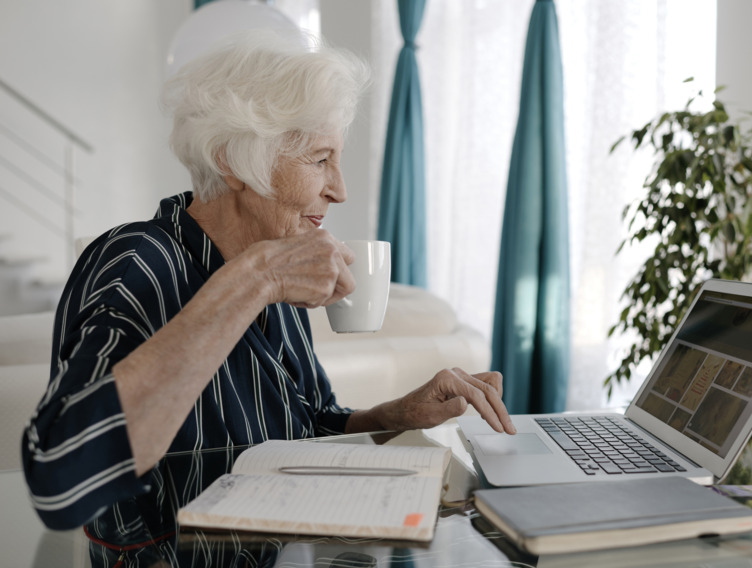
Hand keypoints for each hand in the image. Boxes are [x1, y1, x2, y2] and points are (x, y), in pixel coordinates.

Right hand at [240, 230, 355, 307]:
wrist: (259, 272)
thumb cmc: (269, 260)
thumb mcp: (298, 245)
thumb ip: (317, 253)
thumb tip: (325, 268)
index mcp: (325, 237)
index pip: (348, 256)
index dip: (339, 270)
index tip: (330, 276)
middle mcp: (332, 251)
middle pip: (349, 278)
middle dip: (335, 288)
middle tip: (316, 289)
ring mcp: (331, 269)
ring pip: (339, 292)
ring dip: (322, 296)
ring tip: (301, 290)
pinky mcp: (325, 287)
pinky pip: (324, 302)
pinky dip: (311, 302)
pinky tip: (295, 293)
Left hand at [346, 368, 515, 434]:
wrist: (405, 410)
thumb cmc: (415, 413)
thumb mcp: (430, 416)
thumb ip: (449, 409)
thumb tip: (466, 403)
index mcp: (447, 379)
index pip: (476, 395)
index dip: (490, 413)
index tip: (499, 428)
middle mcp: (456, 373)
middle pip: (488, 389)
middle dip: (500, 410)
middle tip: (508, 429)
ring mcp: (461, 375)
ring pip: (490, 384)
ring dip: (499, 402)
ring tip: (503, 422)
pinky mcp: (464, 381)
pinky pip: (485, 384)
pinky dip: (493, 397)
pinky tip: (493, 413)